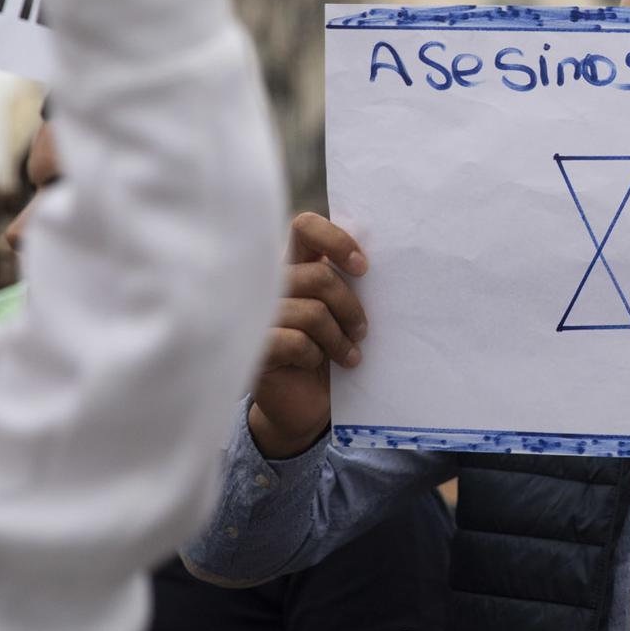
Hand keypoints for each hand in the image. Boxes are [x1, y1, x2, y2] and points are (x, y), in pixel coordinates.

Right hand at [247, 213, 368, 458]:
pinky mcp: (253, 346)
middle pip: (319, 276)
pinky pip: (296, 342)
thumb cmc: (328, 352)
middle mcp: (270, 284)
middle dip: (350, 306)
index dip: (336, 240)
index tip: (363, 268)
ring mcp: (257, 314)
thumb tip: (376, 264)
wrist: (303, 403)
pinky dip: (315, 356)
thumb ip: (347, 284)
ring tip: (348, 356)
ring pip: (312, 312)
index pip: (305, 227)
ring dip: (338, 339)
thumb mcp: (340, 314)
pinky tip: (314, 365)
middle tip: (362, 331)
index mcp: (293, 266)